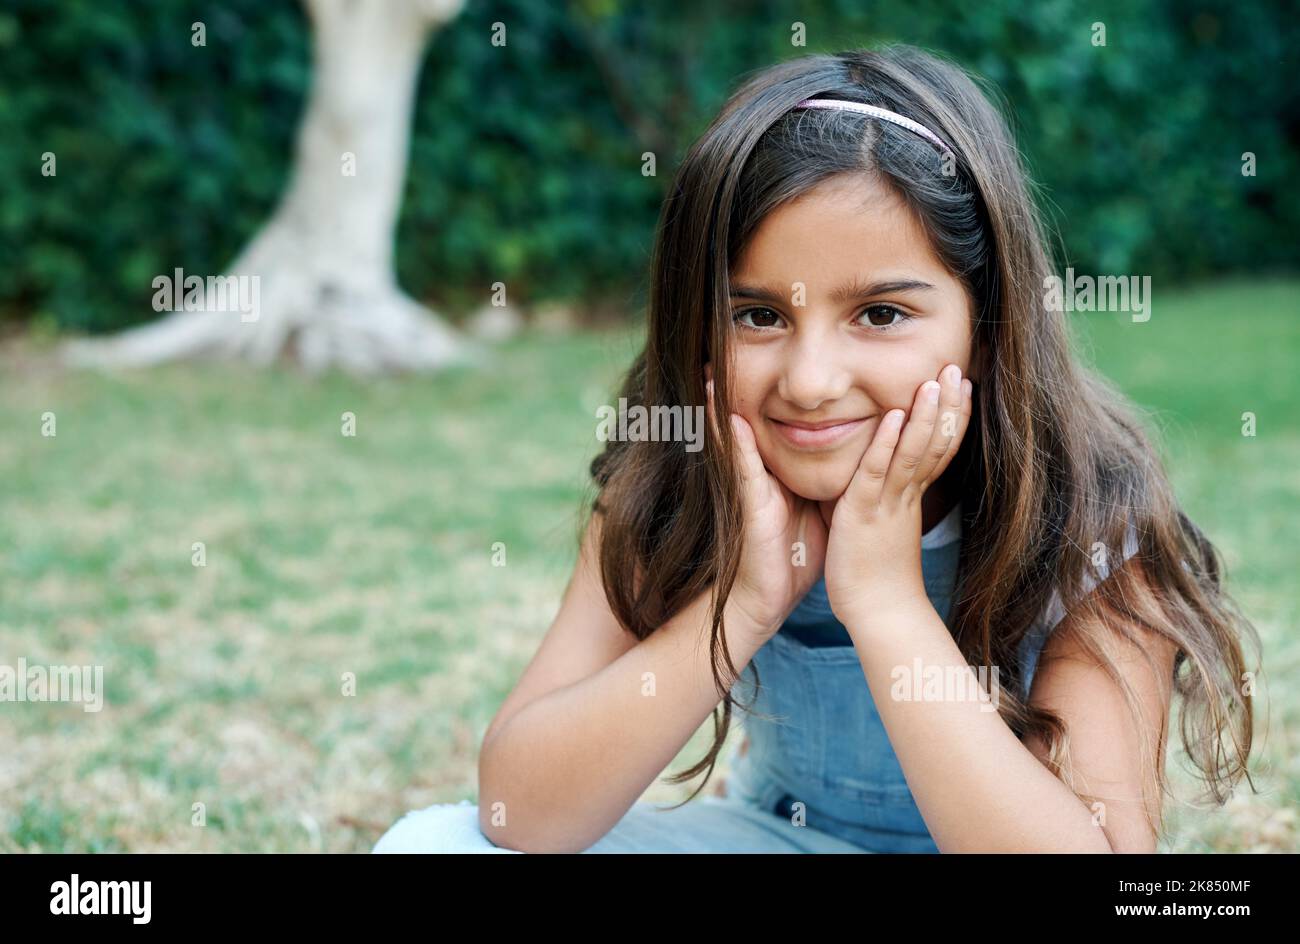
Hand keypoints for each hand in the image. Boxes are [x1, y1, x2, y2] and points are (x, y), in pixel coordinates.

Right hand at [707, 379, 827, 640]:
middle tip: (714, 351)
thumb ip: (823, 479)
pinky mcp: (749, 504)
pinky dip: (734, 442)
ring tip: (709, 372)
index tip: (763, 356)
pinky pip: (741, 467)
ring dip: (721, 406)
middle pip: (746, 420)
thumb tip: (850, 455)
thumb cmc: (795, 555)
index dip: (768, 391)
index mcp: (778, 471)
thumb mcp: (815, 504)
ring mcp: (751, 486)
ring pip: (736, 437)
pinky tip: (728, 418)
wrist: (772, 597)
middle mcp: (760, 473)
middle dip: (731, 389)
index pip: (771, 423)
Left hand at [823, 364, 971, 627]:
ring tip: (936, 379)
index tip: (963, 384)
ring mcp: (889, 504)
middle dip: (948, 405)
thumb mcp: (889, 528)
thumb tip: (893, 484)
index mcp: (912, 498)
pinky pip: (878, 473)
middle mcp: (907, 496)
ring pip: (913, 453)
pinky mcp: (865, 513)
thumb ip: (892, 502)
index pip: (939, 448)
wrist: (880, 614)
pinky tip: (895, 417)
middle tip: (958, 367)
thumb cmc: (880, 576)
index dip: (952, 416)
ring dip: (925, 416)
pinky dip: (887, 444)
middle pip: (936, 443)